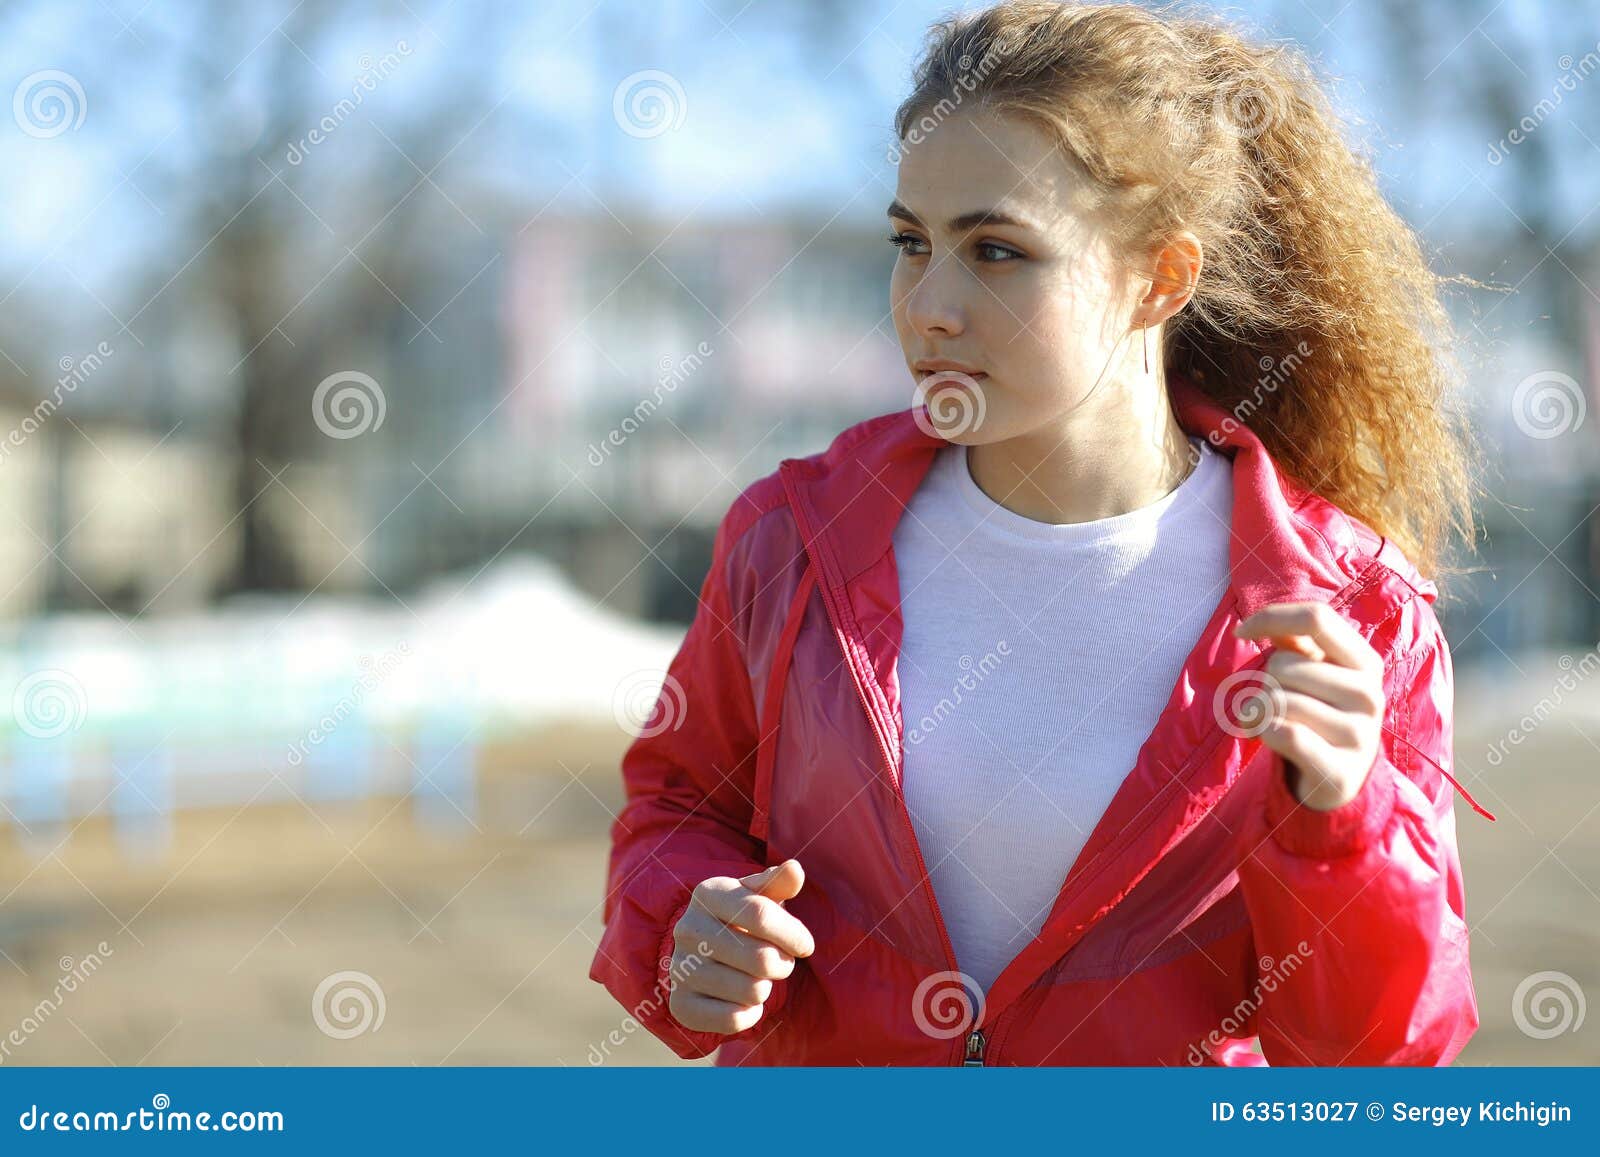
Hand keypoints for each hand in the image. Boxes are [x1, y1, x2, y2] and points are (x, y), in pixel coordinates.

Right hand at [667, 859, 814, 1033]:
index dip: (794, 935)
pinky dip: (750, 1013)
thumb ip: (779, 883)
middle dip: (782, 964)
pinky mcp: (680, 1005)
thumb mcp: (758, 896)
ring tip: (756, 977)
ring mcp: (680, 968)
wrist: (700, 954)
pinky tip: (742, 999)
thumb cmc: (741, 919)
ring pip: (752, 991)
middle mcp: (687, 929)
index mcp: (708, 894)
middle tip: (778, 961)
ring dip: (766, 988)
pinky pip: (735, 1019)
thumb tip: (795, 869)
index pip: (762, 915)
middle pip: (761, 959)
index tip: (806, 946)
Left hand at [1233, 601, 1384, 810]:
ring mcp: (1359, 734)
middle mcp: (1368, 694)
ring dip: (1255, 711)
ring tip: (1265, 723)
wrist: (1335, 782)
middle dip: (1262, 681)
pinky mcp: (1340, 770)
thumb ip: (1297, 643)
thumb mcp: (1314, 674)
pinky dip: (1261, 732)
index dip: (1271, 618)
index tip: (1241, 631)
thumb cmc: (1315, 716)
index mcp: (1364, 662)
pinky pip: (1282, 733)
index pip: (1317, 617)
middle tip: (1269, 703)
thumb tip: (1263, 624)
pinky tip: (1265, 738)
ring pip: (1277, 699)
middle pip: (1284, 663)